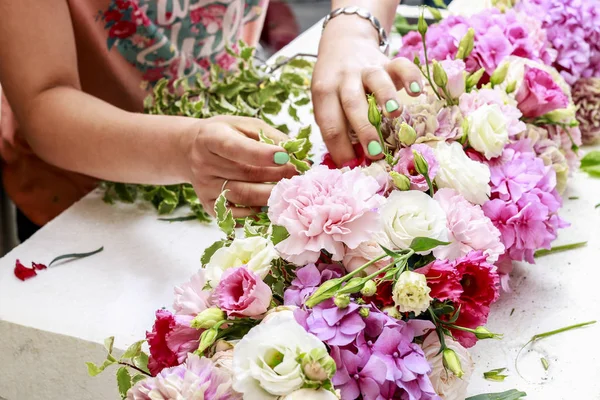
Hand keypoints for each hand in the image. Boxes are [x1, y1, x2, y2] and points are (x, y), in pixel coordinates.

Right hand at [183, 116, 296, 216]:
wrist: (191, 150)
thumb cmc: (226, 134)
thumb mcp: (246, 125)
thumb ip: (271, 137)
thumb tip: (297, 155)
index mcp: (211, 138)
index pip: (236, 148)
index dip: (262, 154)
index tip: (286, 157)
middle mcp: (204, 164)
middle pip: (245, 175)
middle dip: (277, 176)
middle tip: (299, 175)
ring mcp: (205, 188)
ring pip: (244, 197)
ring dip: (272, 195)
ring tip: (290, 190)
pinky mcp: (209, 206)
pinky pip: (237, 215)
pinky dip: (257, 212)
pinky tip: (270, 204)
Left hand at [312, 16, 423, 166]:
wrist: (343, 44)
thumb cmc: (335, 85)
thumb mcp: (326, 102)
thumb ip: (337, 127)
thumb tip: (350, 163)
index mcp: (324, 92)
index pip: (329, 123)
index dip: (339, 147)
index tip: (350, 166)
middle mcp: (345, 78)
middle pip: (352, 103)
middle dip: (364, 129)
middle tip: (374, 152)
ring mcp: (367, 68)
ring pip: (376, 80)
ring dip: (386, 97)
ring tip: (395, 114)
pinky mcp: (388, 61)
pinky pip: (401, 66)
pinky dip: (410, 77)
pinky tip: (417, 92)